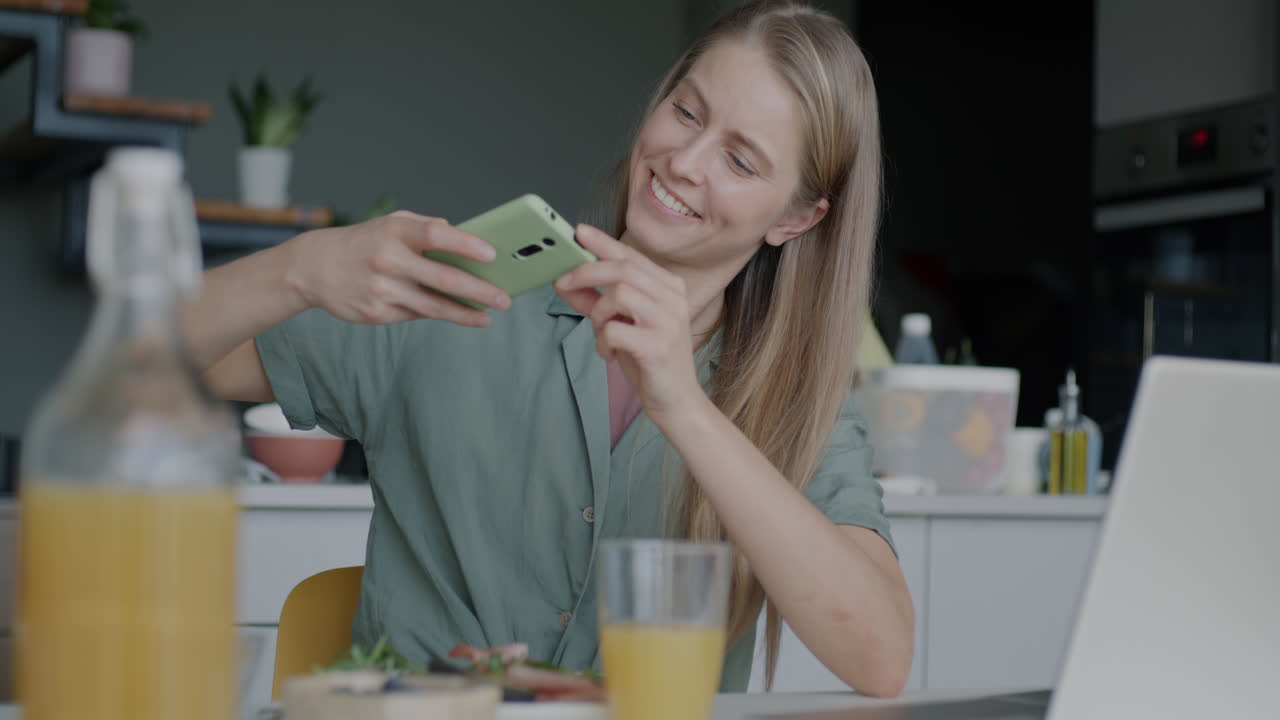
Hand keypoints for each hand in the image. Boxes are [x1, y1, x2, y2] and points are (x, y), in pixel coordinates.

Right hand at [287, 210, 510, 327]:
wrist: (312, 267)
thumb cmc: (363, 242)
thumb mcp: (390, 224)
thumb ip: (426, 228)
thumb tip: (467, 240)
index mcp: (394, 231)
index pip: (436, 235)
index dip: (466, 245)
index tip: (492, 255)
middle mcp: (388, 260)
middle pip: (444, 279)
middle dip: (480, 291)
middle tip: (505, 298)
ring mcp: (382, 290)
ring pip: (434, 306)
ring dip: (466, 313)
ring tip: (489, 315)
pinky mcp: (377, 313)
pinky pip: (417, 315)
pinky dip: (441, 315)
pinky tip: (460, 316)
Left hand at [554, 224, 704, 422]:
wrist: (675, 400)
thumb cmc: (648, 359)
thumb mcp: (621, 323)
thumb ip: (595, 301)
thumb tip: (564, 281)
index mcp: (669, 287)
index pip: (632, 256)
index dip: (603, 242)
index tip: (579, 233)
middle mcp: (673, 298)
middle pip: (623, 269)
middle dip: (587, 272)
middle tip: (564, 283)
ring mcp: (668, 321)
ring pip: (620, 295)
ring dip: (598, 313)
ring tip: (602, 332)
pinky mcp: (658, 346)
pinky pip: (615, 330)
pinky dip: (603, 341)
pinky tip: (610, 353)